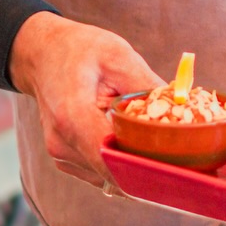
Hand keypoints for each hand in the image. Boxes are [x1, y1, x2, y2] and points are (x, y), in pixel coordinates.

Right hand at [9, 11, 163, 188]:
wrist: (42, 54)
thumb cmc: (78, 50)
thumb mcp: (117, 55)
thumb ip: (147, 86)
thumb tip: (183, 109)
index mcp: (72, 116)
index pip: (113, 161)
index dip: (148, 167)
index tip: (178, 164)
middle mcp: (62, 144)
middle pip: (116, 172)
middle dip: (149, 164)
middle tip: (180, 152)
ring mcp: (61, 155)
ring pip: (111, 175)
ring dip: (134, 162)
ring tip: (153, 137)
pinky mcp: (66, 160)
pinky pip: (102, 170)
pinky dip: (120, 159)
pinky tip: (131, 138)